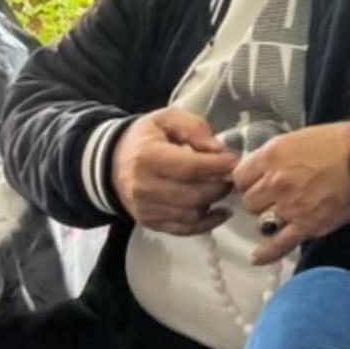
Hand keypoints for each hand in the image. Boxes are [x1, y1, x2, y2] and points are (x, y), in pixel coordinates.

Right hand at [111, 107, 238, 235]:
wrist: (113, 161)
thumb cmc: (146, 136)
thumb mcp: (168, 119)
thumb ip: (194, 129)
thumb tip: (219, 150)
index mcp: (148, 156)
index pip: (190, 167)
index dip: (218, 166)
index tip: (235, 160)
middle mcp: (144, 187)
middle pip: (193, 195)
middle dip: (220, 185)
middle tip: (233, 175)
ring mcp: (146, 209)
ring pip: (191, 214)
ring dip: (214, 202)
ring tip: (223, 187)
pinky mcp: (150, 223)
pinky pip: (184, 229)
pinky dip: (206, 223)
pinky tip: (220, 211)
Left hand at [233, 122, 349, 264]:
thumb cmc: (334, 142)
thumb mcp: (295, 138)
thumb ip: (273, 156)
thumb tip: (258, 169)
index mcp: (270, 156)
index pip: (240, 176)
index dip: (248, 180)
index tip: (256, 181)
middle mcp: (274, 182)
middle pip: (249, 201)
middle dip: (259, 199)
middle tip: (273, 195)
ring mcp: (288, 206)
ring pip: (260, 221)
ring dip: (268, 218)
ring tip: (282, 212)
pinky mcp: (306, 226)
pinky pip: (278, 245)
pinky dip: (266, 253)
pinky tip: (257, 258)